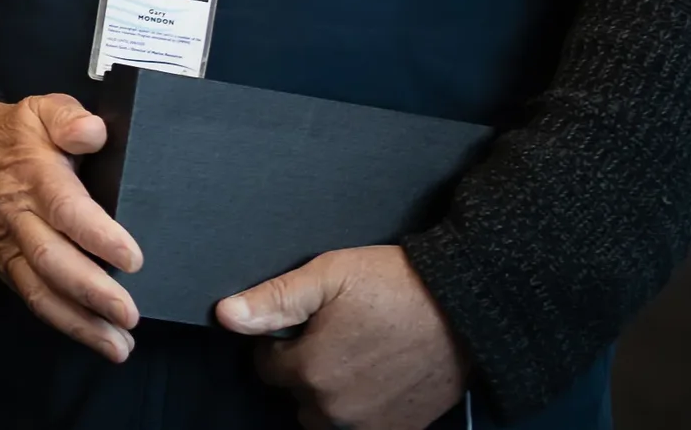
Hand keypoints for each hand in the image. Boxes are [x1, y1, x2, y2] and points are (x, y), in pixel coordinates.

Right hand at [0, 91, 142, 361]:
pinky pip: (31, 298)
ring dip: (79, 322)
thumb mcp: (39, 108)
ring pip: (40, 290)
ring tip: (118, 345)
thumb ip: (68, 116)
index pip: (65, 209)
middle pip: (51, 260)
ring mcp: (8, 246)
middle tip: (129, 314)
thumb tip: (93, 131)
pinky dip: (61, 322)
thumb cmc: (10, 133)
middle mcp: (19, 217)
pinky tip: (93, 337)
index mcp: (34, 175)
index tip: (132, 258)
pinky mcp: (3, 265)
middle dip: (91, 292)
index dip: (97, 236)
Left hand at [215, 246, 464, 429]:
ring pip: (326, 417)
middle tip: (334, 336)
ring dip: (330, 394)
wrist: (465, 307)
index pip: (266, 367)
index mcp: (311, 370)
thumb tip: (225, 315)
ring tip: (355, 355)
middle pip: (297, 396)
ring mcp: (369, 425)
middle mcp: (335, 408)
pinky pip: (362, 427)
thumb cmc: (395, 285)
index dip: (280, 342)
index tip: (304, 324)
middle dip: (305, 370)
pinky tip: (378, 375)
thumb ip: (274, 299)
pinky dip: (363, 408)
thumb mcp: (328, 275)